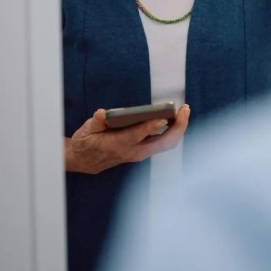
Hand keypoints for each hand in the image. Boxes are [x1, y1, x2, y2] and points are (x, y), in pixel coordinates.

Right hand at [65, 104, 190, 174]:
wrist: (86, 161)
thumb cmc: (87, 142)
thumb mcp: (86, 130)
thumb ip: (96, 122)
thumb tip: (103, 114)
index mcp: (117, 144)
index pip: (137, 136)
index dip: (150, 126)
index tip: (163, 116)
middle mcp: (133, 151)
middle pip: (161, 143)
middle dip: (177, 127)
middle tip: (184, 109)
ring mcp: (140, 153)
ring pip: (166, 144)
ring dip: (178, 128)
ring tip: (184, 110)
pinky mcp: (144, 151)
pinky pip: (164, 143)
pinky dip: (173, 131)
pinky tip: (177, 118)